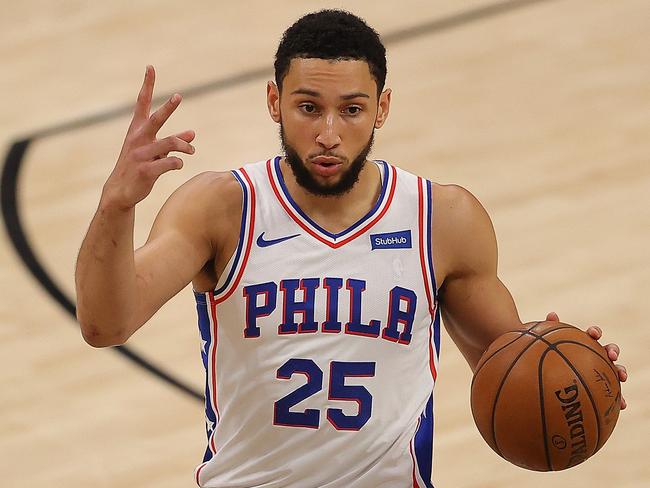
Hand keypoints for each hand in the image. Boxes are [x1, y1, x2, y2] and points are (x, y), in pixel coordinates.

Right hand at [101, 65, 195, 209]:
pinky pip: (169, 163)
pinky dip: (178, 163)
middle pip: (156, 119)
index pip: (142, 103)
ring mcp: (141, 154)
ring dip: (184, 146)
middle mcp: (138, 139)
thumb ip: (173, 141)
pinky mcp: (146, 170)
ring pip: (170, 143)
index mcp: (137, 130)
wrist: (121, 191)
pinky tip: (179, 165)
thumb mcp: (154, 151)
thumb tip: (193, 134)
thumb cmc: (139, 166)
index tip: (150, 67)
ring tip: (191, 150)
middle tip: (179, 96)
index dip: (147, 85)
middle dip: (168, 108)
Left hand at [546, 312, 626, 409]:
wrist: (551, 371)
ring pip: (615, 369)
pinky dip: (619, 397)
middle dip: (612, 350)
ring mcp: (601, 370)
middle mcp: (596, 355)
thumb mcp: (547, 343)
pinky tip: (622, 405)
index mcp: (584, 342)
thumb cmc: (550, 355)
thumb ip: (550, 329)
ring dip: (621, 371)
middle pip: (609, 349)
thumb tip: (552, 314)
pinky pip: (613, 392)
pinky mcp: (602, 386)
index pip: (592, 334)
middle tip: (611, 355)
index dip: (595, 332)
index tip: (592, 334)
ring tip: (622, 377)